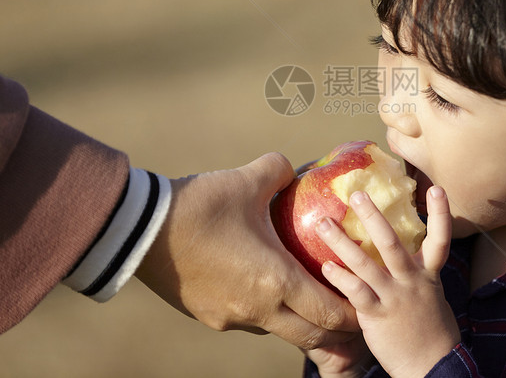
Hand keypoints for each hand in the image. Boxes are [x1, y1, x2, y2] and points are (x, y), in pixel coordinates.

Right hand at [135, 152, 358, 349]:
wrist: (139, 231)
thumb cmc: (199, 205)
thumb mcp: (247, 180)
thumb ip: (279, 171)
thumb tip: (291, 170)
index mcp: (275, 281)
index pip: (328, 313)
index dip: (353, 313)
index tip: (366, 304)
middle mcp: (257, 310)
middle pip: (309, 335)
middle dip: (333, 328)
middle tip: (347, 311)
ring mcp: (230, 318)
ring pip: (277, 329)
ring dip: (297, 320)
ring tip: (306, 296)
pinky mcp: (207, 316)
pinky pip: (248, 320)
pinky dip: (265, 310)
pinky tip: (262, 286)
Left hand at [316, 186, 459, 377]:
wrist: (433, 367)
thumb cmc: (429, 331)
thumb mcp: (430, 297)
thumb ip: (415, 275)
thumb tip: (398, 255)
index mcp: (428, 275)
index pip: (440, 239)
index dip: (440, 213)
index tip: (437, 187)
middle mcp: (412, 281)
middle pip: (392, 242)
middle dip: (373, 216)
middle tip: (356, 194)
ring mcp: (394, 297)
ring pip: (365, 263)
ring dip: (341, 242)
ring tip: (322, 223)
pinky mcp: (377, 316)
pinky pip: (356, 292)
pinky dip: (340, 278)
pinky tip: (325, 266)